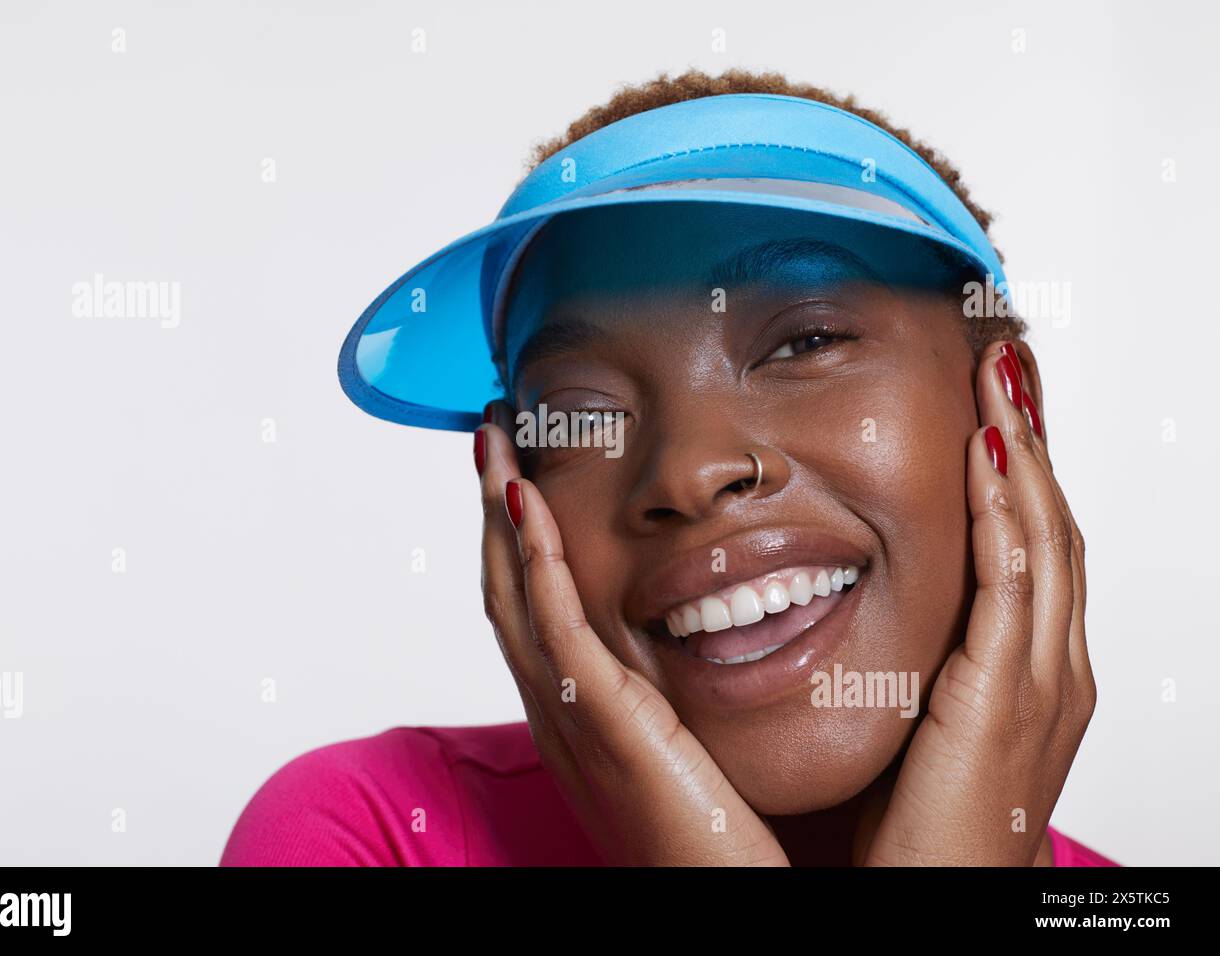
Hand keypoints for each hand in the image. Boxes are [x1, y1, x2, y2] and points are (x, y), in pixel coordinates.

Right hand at [474, 403, 788, 865]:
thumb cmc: (718, 843)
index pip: (530, 609)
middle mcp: (556, 714)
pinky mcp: (602, 724)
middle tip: (490, 433)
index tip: (519, 472)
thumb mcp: (684, 752)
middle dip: (492, 507)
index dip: (515, 537)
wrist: (719, 901)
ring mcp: (570, 720)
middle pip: (505, 590)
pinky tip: (524, 499)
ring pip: (512, 596)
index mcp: (576, 717)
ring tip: (493, 439)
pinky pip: (554, 625)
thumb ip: (672, 700)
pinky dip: (532, 558)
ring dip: (498, 511)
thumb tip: (704, 637)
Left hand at [864, 340, 1095, 864]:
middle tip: (1008, 362)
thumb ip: (923, 659)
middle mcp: (1052, 668)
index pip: (1033, 545)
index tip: (994, 400)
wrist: (933, 906)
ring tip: (1002, 378)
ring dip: (1024, 453)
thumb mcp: (926, 719)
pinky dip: (1004, 514)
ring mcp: (1039, 684)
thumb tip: (884, 607)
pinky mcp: (1004, 702)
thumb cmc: (918, 827)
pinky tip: (985, 457)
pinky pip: (1011, 587)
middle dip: (1033, 441)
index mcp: (1031, 671)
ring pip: (1045, 540)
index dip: (1020, 469)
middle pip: (1053, 526)